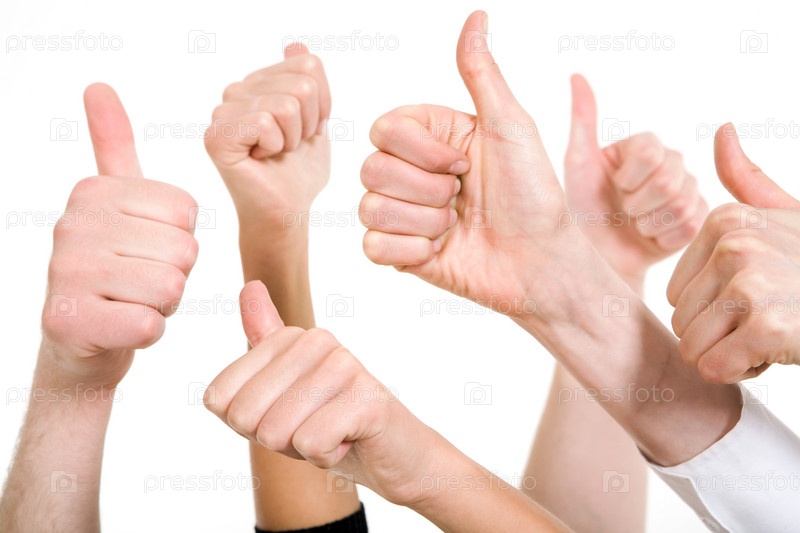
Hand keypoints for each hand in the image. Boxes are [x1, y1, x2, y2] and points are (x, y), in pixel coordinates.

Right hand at [40, 83, 198, 388]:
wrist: (81, 340)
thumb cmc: (115, 269)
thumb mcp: (118, 203)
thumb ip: (113, 146)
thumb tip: (97, 84)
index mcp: (93, 191)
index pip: (186, 212)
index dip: (180, 240)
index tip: (147, 250)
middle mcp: (71, 225)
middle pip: (183, 250)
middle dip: (174, 275)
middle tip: (140, 283)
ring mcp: (66, 273)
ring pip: (170, 287)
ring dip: (162, 305)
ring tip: (130, 302)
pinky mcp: (70, 321)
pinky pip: (149, 324)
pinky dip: (149, 332)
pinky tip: (122, 327)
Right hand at [204, 44, 330, 227]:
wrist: (287, 211)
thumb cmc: (299, 173)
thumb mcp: (316, 122)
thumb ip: (309, 83)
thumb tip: (296, 45)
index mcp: (258, 84)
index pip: (307, 65)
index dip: (322, 104)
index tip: (306, 131)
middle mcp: (236, 92)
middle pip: (301, 83)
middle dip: (309, 122)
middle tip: (290, 146)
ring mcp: (223, 112)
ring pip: (286, 104)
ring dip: (293, 137)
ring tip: (276, 153)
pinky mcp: (217, 136)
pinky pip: (265, 121)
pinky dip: (275, 146)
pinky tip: (261, 159)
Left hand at [204, 281, 445, 506]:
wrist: (397, 454)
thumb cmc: (333, 426)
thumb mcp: (279, 393)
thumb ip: (260, 347)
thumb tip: (249, 286)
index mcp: (288, 338)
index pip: (219, 397)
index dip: (246, 425)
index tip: (285, 417)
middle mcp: (316, 341)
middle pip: (244, 415)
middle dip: (273, 439)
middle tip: (312, 428)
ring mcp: (344, 365)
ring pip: (275, 431)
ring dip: (302, 449)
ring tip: (334, 432)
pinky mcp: (367, 397)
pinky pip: (311, 443)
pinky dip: (326, 457)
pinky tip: (349, 440)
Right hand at [360, 11, 580, 317]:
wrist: (539, 262)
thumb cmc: (534, 195)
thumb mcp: (510, 126)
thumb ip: (481, 74)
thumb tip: (477, 17)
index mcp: (432, 138)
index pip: (384, 128)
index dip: (420, 150)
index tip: (463, 164)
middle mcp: (412, 173)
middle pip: (371, 168)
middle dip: (426, 189)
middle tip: (462, 198)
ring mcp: (404, 214)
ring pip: (370, 208)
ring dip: (424, 221)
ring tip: (456, 226)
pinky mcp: (401, 252)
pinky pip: (373, 247)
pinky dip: (411, 250)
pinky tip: (440, 250)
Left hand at [564, 74, 706, 283]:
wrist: (596, 256)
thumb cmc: (580, 209)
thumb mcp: (577, 164)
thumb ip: (582, 120)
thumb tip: (576, 75)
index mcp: (644, 145)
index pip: (652, 150)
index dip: (629, 176)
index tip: (614, 186)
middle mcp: (671, 163)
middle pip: (669, 178)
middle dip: (636, 203)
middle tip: (622, 210)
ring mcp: (689, 191)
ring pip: (680, 203)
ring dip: (647, 222)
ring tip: (634, 224)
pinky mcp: (697, 221)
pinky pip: (689, 226)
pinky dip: (662, 238)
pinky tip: (649, 238)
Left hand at [667, 123, 799, 381]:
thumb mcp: (791, 215)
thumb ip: (748, 182)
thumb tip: (722, 129)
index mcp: (726, 221)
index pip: (676, 293)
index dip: (714, 309)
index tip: (760, 298)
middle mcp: (733, 246)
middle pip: (681, 321)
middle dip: (721, 334)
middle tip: (771, 319)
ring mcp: (749, 283)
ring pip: (693, 347)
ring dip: (732, 355)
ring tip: (775, 333)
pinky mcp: (765, 326)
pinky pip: (714, 368)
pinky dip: (743, 373)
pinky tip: (779, 352)